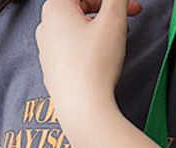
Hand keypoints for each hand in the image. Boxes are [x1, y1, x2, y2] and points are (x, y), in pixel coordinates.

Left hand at [35, 0, 143, 147]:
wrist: (84, 110)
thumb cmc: (94, 68)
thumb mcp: (113, 22)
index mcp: (55, 7)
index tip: (130, 6)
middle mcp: (45, 27)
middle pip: (78, 6)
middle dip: (105, 10)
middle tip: (128, 19)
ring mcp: (46, 51)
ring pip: (75, 29)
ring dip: (97, 29)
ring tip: (115, 40)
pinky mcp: (53, 71)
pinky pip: (71, 51)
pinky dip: (87, 49)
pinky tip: (100, 59)